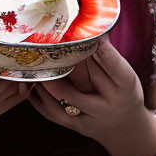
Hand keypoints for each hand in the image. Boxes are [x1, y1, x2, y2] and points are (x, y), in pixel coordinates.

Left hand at [28, 37, 144, 149]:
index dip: (100, 49)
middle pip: (84, 80)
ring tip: (35, 63)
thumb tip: (87, 28)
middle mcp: (109, 104)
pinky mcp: (75, 127)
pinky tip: (29, 83)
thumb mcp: (124, 75)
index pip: (113, 65)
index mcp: (126, 86)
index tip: (87, 32)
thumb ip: (107, 57)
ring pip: (64, 98)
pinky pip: (51, 112)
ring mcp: (91, 119)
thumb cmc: (123, 92)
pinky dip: (38, 97)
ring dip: (47, 80)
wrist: (125, 128)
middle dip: (66, 61)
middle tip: (49, 43)